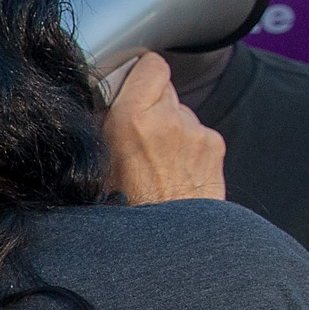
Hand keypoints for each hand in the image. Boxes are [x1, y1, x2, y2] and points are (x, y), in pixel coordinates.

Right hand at [102, 52, 226, 203]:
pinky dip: (188, 146)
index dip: (141, 73)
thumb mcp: (94, 160)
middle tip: (139, 132)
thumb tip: (106, 98)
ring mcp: (197, 134)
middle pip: (165, 89)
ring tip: (156, 161)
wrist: (163, 244)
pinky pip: (198, 134)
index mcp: (132, 119)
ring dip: (171, 127)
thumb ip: (102, 121)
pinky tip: (174, 171)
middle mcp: (169, 120)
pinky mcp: (214, 148)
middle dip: (153, 104)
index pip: (151, 66)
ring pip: (181, 113)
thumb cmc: (122, 207)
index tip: (132, 85)